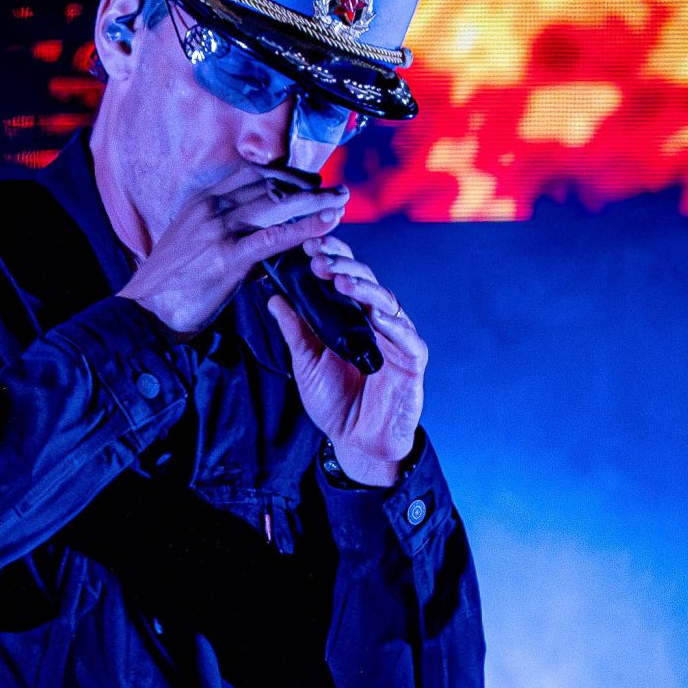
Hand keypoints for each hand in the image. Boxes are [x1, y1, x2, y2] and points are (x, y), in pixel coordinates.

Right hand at [118, 165, 348, 335]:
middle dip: (307, 185)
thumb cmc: (169, 285)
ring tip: (341, 201)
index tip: (309, 180)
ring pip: (276, 205)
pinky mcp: (227, 256)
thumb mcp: (193, 246)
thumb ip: (225, 235)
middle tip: (336, 189)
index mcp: (202, 202)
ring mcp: (219, 229)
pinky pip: (274, 237)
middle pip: (269, 185)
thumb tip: (261, 240)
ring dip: (314, 201)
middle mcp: (211, 207)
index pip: (251, 175)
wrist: (144, 311)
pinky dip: (304, 228)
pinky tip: (326, 225)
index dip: (285, 175)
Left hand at [264, 233, 425, 484]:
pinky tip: (375, 314)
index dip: (331, 257)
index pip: (345, 276)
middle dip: (342, 266)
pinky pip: (405, 337)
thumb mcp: (306, 363)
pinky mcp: (412, 360)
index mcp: (352, 316)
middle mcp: (376, 320)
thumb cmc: (335, 401)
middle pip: (365, 281)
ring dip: (364, 288)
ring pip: (385, 302)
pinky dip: (392, 324)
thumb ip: (295, 331)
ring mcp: (397, 338)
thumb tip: (274, 297)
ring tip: (341, 280)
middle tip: (319, 258)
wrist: (357, 442)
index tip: (307, 246)